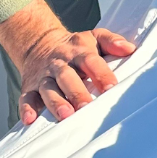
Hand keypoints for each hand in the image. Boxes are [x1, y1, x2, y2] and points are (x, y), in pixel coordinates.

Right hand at [0, 0, 135, 123]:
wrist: (40, 42)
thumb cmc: (75, 46)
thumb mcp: (94, 37)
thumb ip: (112, 41)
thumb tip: (130, 49)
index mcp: (78, 52)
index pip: (91, 61)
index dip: (102, 74)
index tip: (112, 88)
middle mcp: (60, 64)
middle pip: (67, 77)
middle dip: (76, 92)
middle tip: (87, 107)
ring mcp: (44, 76)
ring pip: (48, 89)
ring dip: (56, 103)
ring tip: (65, 116)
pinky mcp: (30, 86)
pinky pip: (26, 97)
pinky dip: (27, 108)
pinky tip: (29, 120)